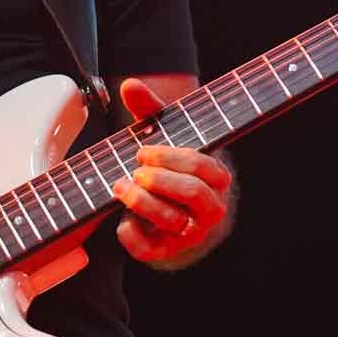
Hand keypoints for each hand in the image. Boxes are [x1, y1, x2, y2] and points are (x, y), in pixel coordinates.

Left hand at [109, 76, 233, 268]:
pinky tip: (121, 222)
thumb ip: (149, 110)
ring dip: (143, 204)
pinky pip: (152, 251)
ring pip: (174, 222)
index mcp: (216, 178)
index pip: (204, 166)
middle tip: (136, 170)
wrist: (173, 213)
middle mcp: (210, 208)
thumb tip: (130, 84)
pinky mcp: (166, 252)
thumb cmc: (171, 168)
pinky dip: (133, 237)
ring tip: (120, 188)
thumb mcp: (165, 137)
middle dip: (161, 180)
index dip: (171, 158)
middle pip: (193, 194)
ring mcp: (191, 233)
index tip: (143, 151)